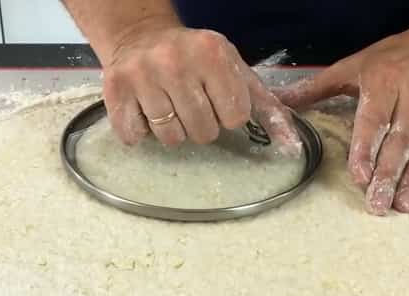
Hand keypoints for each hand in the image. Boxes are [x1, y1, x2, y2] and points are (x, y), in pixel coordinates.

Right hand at [102, 24, 301, 153]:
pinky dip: (141, 131)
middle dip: (200, 124)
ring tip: (167, 105)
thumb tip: (292, 146)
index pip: (235, 117)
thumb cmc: (195, 59)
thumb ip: (265, 107)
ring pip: (170, 138)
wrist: (140, 37)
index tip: (215, 98)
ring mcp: (142, 77)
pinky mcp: (116, 92)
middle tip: (190, 103)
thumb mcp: (234, 71)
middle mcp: (175, 62)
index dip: (227, 114)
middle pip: (203, 132)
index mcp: (211, 54)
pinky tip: (144, 109)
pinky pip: (136, 137)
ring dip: (172, 129)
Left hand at [278, 22, 408, 214]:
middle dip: (389, 175)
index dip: (366, 149)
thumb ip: (316, 87)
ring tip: (403, 206)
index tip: (358, 177)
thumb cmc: (394, 57)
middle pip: (400, 141)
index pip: (373, 120)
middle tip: (377, 205)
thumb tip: (279, 102)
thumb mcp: (353, 65)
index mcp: (384, 81)